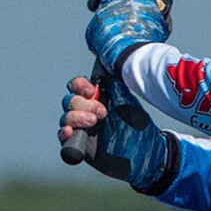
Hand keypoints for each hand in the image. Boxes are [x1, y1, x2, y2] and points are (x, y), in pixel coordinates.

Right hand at [59, 75, 174, 192]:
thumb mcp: (127, 100)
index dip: (80, 85)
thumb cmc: (139, 125)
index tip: (93, 90)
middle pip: (70, 100)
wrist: (146, 152)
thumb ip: (113, 83)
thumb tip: (102, 58)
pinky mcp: (81, 145)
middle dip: (84, 104)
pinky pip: (64, 138)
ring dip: (75, 117)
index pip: (77, 86)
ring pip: (66, 117)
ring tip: (94, 122)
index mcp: (97, 97)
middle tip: (103, 112)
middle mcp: (87, 111)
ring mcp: (82, 128)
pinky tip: (70, 132)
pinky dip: (64, 133)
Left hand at [86, 0, 170, 76]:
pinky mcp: (94, 25)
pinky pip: (96, 27)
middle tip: (122, 16)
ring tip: (120, 35)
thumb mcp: (160, 19)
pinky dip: (102, 33)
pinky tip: (111, 42)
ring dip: (111, 20)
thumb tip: (153, 0)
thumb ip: (155, 7)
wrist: (134, 54)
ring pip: (104, 11)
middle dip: (117, 2)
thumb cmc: (151, 39)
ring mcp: (105, 11)